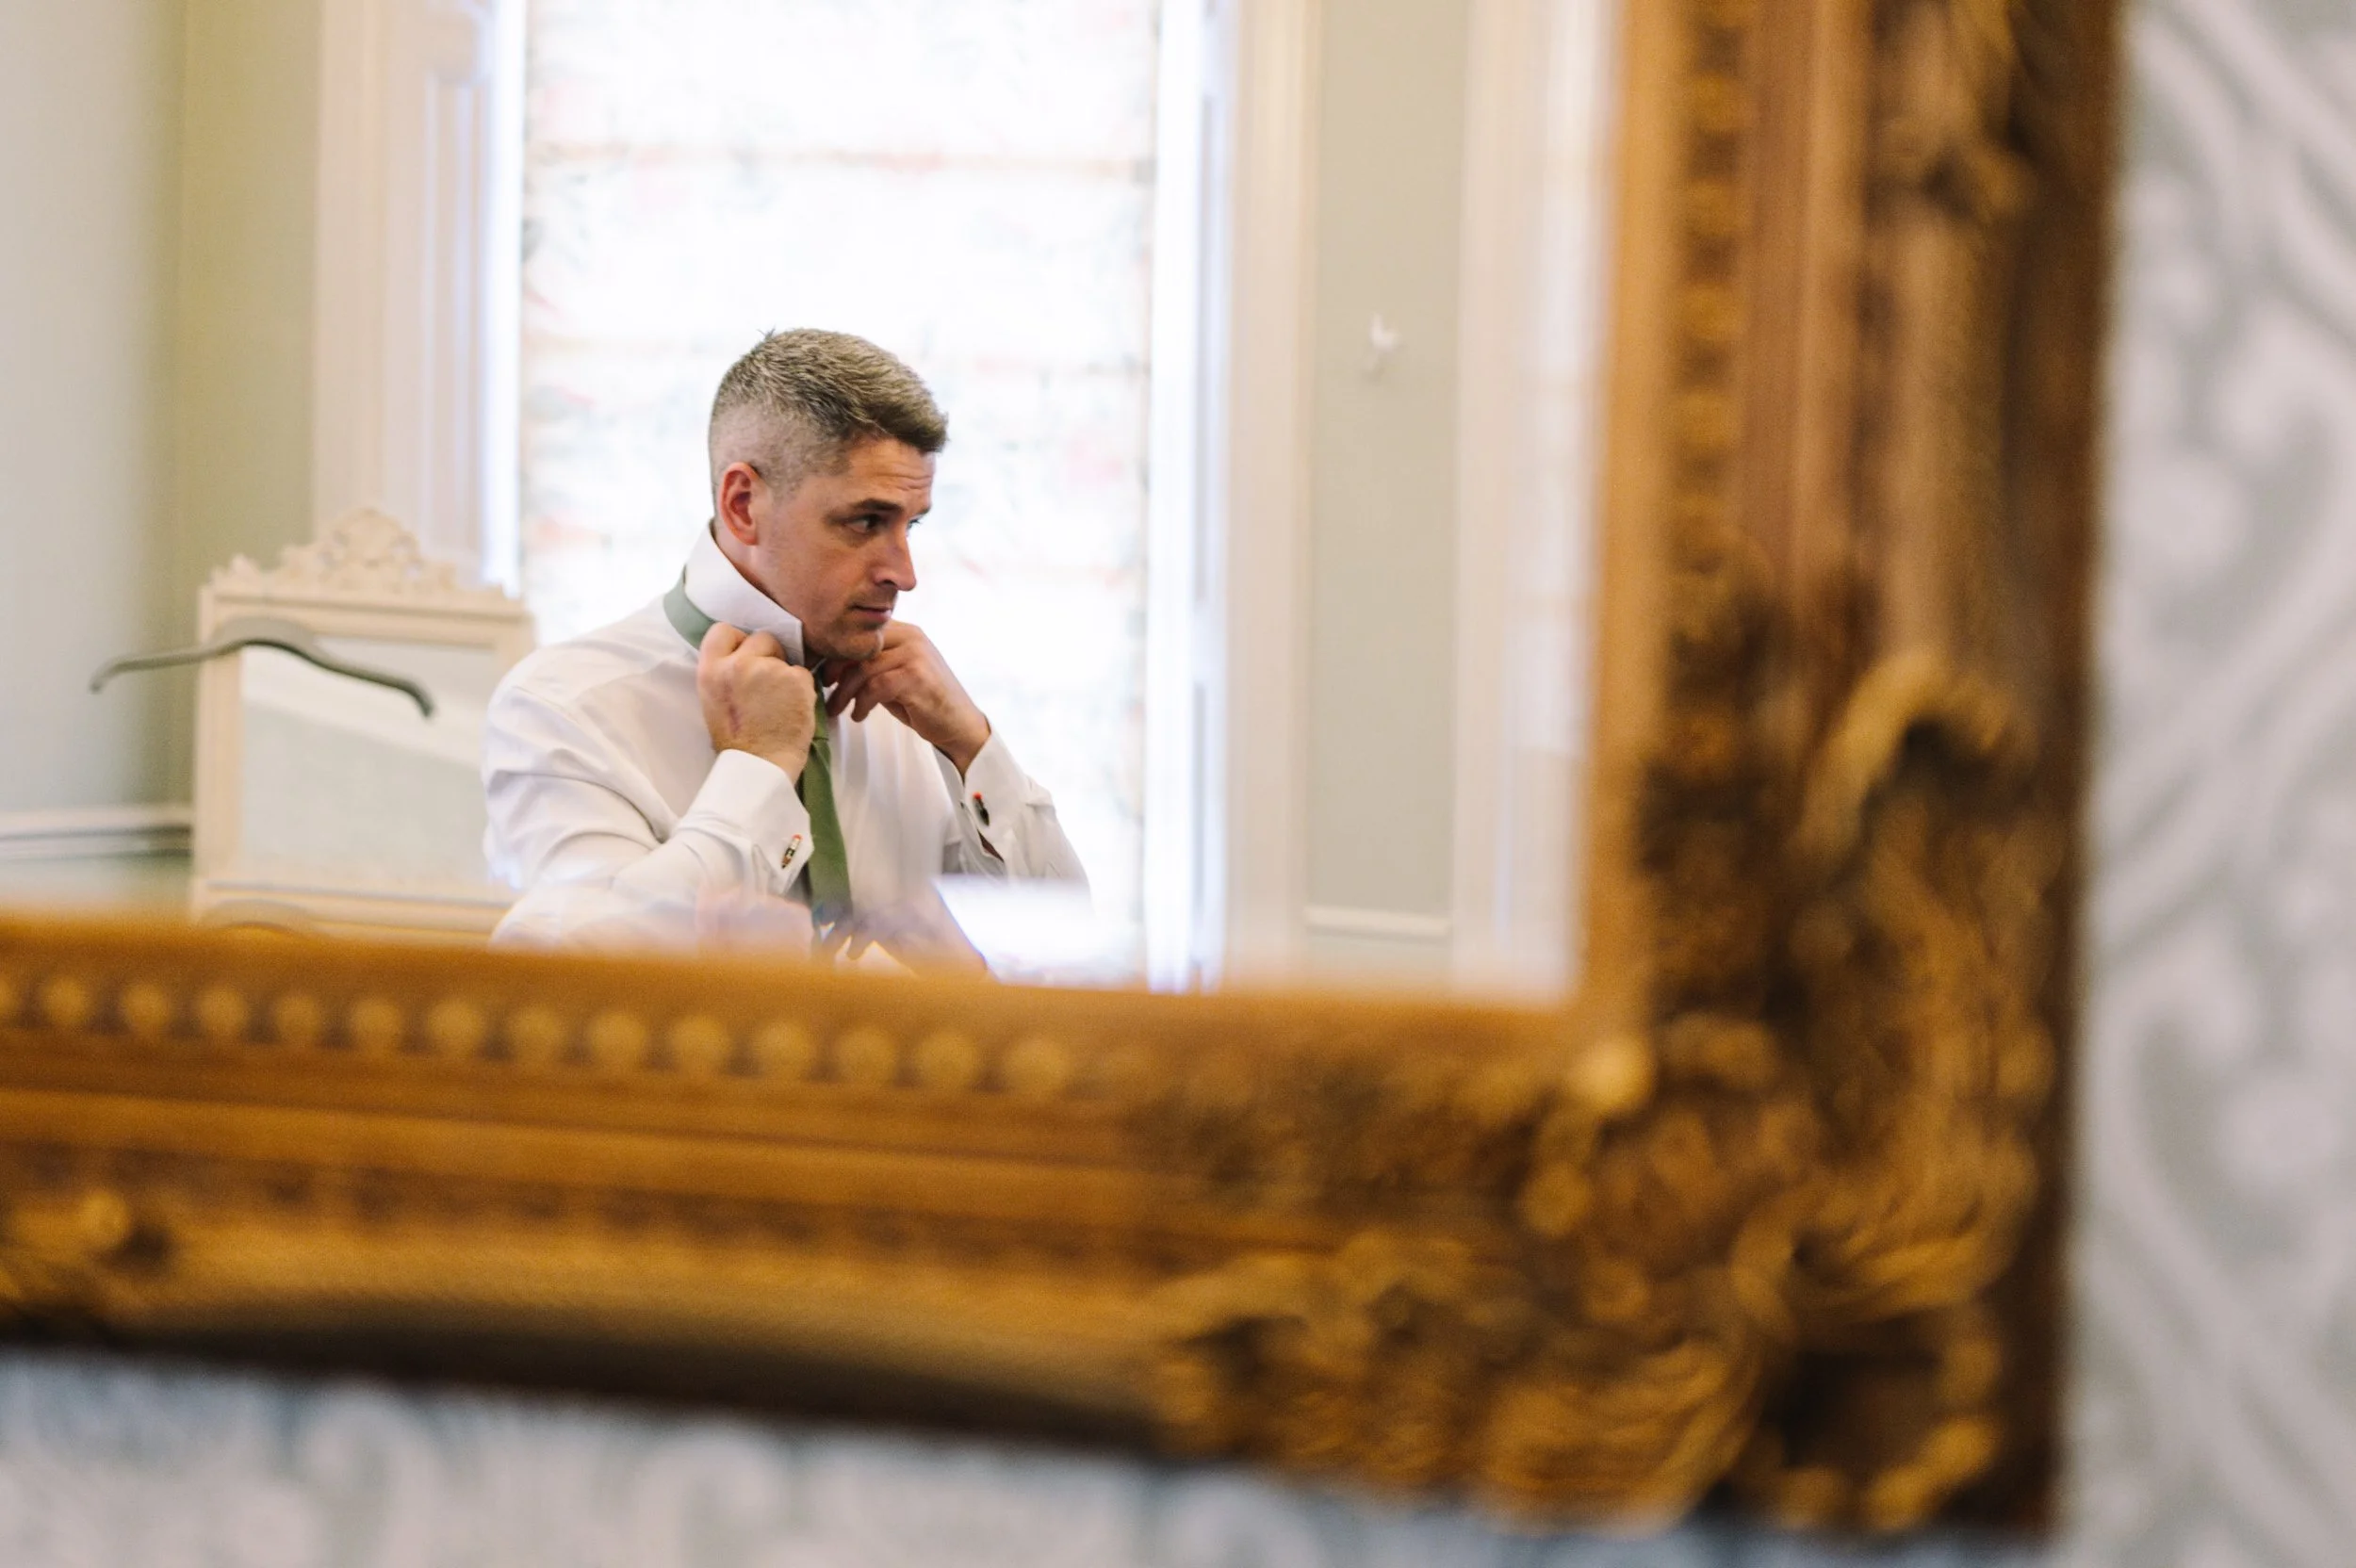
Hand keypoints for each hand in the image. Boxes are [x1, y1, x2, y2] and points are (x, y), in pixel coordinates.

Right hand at [698, 624, 817, 778]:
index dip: (739, 640)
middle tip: (768, 684)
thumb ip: (726, 673)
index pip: (722, 630)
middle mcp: (737, 665)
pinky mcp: (795, 679)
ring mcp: (768, 670)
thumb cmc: (738, 741)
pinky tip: (794, 709)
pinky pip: (804, 674)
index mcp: (710, 671)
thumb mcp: (715, 701)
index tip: (746, 656)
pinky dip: (803, 689)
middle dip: (769, 655)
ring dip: (787, 675)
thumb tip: (746, 652)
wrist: (760, 767)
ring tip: (780, 704)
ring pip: (787, 658)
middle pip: (762, 638)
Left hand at [820, 622, 991, 773]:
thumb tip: (834, 666)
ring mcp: (916, 656)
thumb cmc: (924, 701)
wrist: (959, 724)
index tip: (827, 673)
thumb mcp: (897, 674)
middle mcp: (912, 637)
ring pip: (864, 668)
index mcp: (906, 632)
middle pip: (861, 647)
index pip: (863, 633)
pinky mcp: (916, 677)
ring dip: (846, 692)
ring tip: (838, 708)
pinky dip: (862, 703)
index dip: (840, 652)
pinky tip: (859, 714)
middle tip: (826, 689)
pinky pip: (876, 686)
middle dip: (837, 670)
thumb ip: (873, 664)